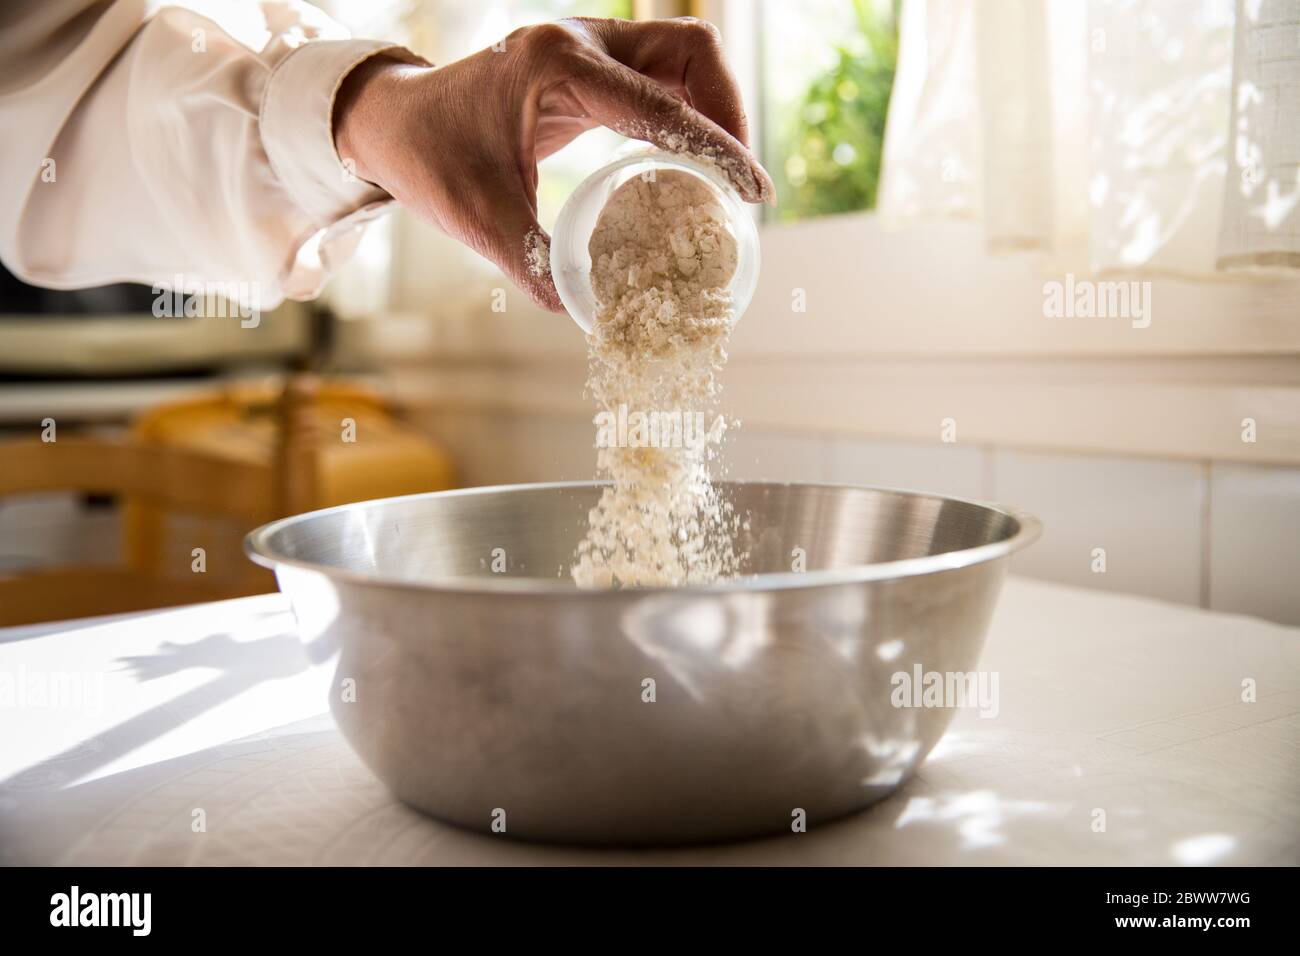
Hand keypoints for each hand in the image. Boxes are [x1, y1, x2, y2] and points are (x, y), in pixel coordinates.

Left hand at [332, 17, 773, 312]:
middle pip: (691, 50)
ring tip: (727, 171)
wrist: (394, 121)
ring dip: (716, 107)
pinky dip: (688, 111)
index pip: (658, 103)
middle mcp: (579, 41)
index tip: (752, 190)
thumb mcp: (477, 216)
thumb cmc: (429, 159)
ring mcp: (587, 45)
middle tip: (741, 179)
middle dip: (730, 111)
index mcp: (555, 65)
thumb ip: (532, 262)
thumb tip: (587, 314)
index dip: (715, 146)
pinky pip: (659, 74)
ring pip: (683, 55)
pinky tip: (692, 158)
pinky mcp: (589, 63)